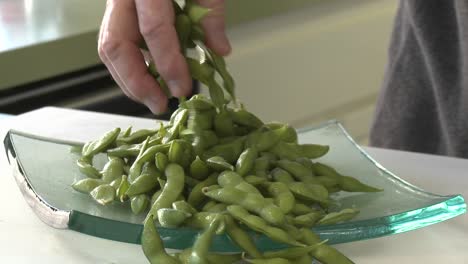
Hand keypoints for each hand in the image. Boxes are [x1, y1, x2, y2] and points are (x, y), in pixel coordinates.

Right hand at [98, 0, 230, 113]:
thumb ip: (212, 13)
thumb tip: (220, 51)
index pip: (154, 29)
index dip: (168, 63)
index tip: (183, 88)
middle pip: (115, 44)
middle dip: (137, 82)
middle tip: (160, 104)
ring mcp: (114, 1)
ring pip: (108, 48)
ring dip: (128, 81)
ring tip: (152, 100)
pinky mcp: (116, 10)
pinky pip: (114, 43)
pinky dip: (128, 67)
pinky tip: (147, 81)